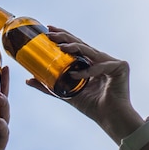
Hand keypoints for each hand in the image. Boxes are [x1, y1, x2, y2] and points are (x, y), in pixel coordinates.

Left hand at [26, 28, 143, 143]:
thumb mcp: (65, 93)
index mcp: (90, 63)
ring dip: (74, 46)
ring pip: (89, 50)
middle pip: (80, 44)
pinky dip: (87, 71)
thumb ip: (48, 86)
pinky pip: (100, 66)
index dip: (62, 37)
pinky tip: (75, 75)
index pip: (74, 45)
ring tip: (61, 46)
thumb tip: (28, 80)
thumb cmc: (92, 107)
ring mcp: (111, 61)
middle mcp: (100, 59)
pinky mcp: (121, 66)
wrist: (110, 119)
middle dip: (64, 37)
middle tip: (49, 32)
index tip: (48, 30)